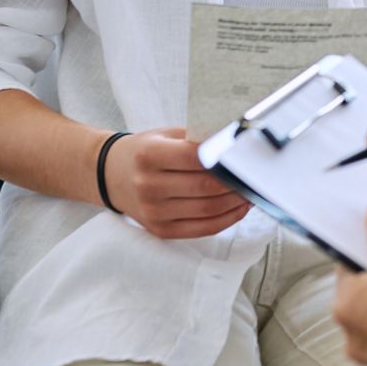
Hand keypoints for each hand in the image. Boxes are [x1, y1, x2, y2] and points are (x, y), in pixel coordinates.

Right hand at [103, 127, 250, 238]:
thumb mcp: (166, 135)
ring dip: (236, 202)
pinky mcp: (160, 230)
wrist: (110, 175)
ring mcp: (153, 211)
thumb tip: (237, 144)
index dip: (225, 158)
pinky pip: (202, 229)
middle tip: (256, 175)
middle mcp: (148, 184)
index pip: (197, 157)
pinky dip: (226, 220)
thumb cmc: (145, 151)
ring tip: (251, 191)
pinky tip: (240, 208)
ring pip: (208, 210)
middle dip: (236, 182)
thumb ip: (198, 139)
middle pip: (205, 187)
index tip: (245, 156)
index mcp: (149, 154)